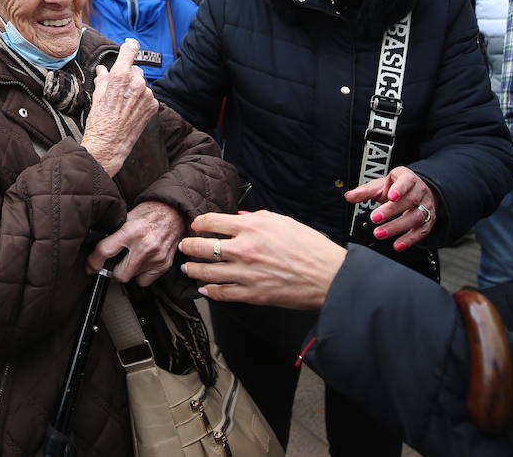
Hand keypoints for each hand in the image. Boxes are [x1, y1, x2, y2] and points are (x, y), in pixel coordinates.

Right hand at [81, 39, 156, 175]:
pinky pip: (147, 96)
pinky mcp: (153, 105)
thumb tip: (103, 70)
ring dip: (134, 89)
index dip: (130, 45)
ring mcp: (147, 95)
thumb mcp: (97, 95)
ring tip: (123, 104)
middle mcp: (137, 83)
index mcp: (120, 76)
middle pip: (135, 69)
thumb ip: (103, 78)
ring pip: (142, 83)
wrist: (109, 145)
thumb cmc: (99, 121)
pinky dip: (141, 100)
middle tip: (117, 89)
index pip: (130, 50)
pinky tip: (131, 110)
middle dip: (127, 75)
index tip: (130, 43)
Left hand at [87, 201, 183, 285]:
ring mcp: (156, 257)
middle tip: (109, 266)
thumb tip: (95, 248)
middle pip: (119, 274)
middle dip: (111, 272)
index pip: (105, 251)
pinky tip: (140, 262)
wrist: (174, 212)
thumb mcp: (127, 216)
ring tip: (128, 258)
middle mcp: (144, 246)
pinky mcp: (164, 265)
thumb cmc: (149, 212)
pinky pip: (144, 281)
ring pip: (131, 278)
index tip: (90, 266)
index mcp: (131, 231)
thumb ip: (114, 233)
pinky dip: (140, 275)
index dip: (93, 262)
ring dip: (126, 271)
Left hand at [178, 211, 345, 308]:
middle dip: (188, 246)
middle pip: (202, 247)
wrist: (328, 276)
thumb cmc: (309, 247)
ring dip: (192, 269)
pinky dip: (209, 291)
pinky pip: (221, 293)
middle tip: (184, 246)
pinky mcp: (251, 294)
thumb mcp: (282, 221)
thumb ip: (256, 218)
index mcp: (251, 227)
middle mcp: (243, 249)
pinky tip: (204, 289)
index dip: (198, 223)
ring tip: (187, 268)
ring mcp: (245, 273)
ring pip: (206, 272)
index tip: (195, 225)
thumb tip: (237, 218)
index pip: (211, 221)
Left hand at [344, 166, 437, 251]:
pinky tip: (398, 245)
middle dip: (391, 211)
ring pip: (415, 217)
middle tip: (374, 218)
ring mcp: (426, 207)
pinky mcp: (428, 221)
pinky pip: (421, 231)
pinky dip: (410, 239)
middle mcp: (420, 192)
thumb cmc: (396, 187)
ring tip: (380, 233)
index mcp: (408, 178)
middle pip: (409, 201)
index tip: (391, 196)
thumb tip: (348, 196)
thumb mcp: (380, 186)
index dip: (400, 188)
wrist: (417, 191)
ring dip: (397, 227)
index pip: (407, 181)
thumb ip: (365, 191)